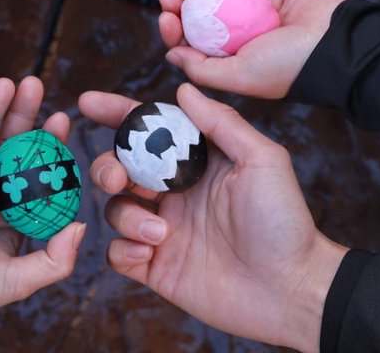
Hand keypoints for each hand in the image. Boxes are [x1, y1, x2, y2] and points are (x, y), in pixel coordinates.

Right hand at [0, 77, 85, 351]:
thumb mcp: (16, 282)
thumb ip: (53, 260)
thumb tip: (83, 225)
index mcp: (9, 213)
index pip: (33, 171)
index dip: (48, 144)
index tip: (63, 117)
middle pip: (6, 146)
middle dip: (20, 114)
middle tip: (34, 84)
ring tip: (4, 83)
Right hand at [80, 83, 347, 352]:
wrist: (291, 289)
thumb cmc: (284, 222)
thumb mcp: (262, 159)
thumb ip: (221, 122)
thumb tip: (184, 89)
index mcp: (195, 163)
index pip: (148, 131)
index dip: (116, 113)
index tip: (88, 102)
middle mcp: (174, 193)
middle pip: (119, 167)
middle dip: (107, 166)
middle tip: (119, 177)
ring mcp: (163, 230)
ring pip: (115, 209)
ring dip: (128, 215)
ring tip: (161, 232)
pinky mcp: (157, 267)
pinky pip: (117, 253)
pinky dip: (124, 250)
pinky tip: (151, 253)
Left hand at [160, 0, 345, 98]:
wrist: (338, 40)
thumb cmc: (290, 65)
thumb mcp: (241, 75)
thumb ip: (204, 69)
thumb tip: (170, 56)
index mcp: (229, 60)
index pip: (191, 43)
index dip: (174, 29)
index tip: (167, 15)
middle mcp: (238, 37)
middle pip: (200, 16)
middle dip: (181, 2)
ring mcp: (253, 13)